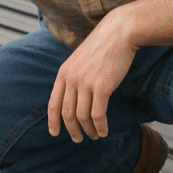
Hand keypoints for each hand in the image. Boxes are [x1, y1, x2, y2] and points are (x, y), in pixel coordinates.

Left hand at [47, 8, 135, 142]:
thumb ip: (73, 76)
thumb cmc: (102, 46)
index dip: (53, 121)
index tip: (55, 133)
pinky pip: (97, 114)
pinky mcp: (102, 86)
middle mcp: (71, 79)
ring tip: (95, 135)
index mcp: (63, 73)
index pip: (53, 103)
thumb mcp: (79, 59)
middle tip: (78, 139)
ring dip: (88, 130)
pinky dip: (100, 126)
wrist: (118, 33)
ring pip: (82, 116)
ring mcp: (85, 83)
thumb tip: (73, 97)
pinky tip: (103, 131)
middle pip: (67, 113)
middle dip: (72, 130)